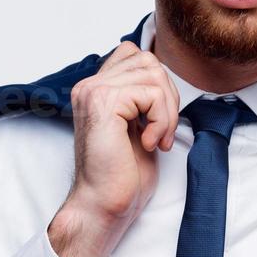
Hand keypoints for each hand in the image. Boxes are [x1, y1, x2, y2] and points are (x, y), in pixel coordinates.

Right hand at [50, 41, 179, 256]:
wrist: (104, 203)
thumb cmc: (122, 173)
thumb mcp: (137, 123)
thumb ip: (143, 94)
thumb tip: (162, 73)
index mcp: (95, 88)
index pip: (134, 53)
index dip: (157, 82)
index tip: (156, 118)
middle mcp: (89, 85)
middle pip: (148, 60)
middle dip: (167, 96)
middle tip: (162, 132)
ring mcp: (93, 91)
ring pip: (153, 75)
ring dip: (166, 111)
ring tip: (156, 138)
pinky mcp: (104, 103)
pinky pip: (151, 94)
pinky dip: (160, 121)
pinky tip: (149, 143)